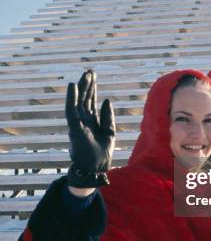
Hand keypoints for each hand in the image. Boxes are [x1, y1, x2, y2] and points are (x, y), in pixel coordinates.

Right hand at [65, 70, 114, 187]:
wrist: (97, 168)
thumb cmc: (103, 153)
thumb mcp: (110, 131)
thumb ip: (108, 116)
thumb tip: (106, 100)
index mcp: (92, 121)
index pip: (91, 101)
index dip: (92, 89)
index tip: (94, 77)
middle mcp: (84, 121)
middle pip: (85, 99)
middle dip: (87, 85)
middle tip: (90, 71)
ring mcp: (78, 123)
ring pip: (78, 101)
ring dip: (81, 88)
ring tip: (85, 75)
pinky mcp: (74, 128)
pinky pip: (70, 110)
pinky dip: (71, 98)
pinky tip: (72, 86)